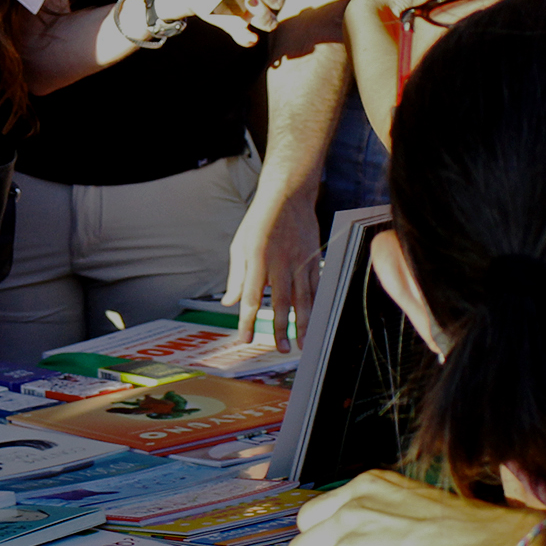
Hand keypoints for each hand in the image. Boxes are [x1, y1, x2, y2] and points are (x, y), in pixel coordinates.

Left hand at [222, 184, 321, 350]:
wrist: (288, 196)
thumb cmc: (260, 220)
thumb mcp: (240, 245)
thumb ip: (236, 277)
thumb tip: (230, 302)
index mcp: (258, 259)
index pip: (252, 297)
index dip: (248, 320)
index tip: (245, 339)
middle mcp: (280, 262)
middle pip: (281, 302)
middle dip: (281, 329)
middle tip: (281, 349)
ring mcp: (300, 261)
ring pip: (303, 298)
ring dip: (303, 323)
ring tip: (303, 343)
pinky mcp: (314, 259)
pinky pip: (316, 287)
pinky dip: (316, 305)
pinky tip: (316, 320)